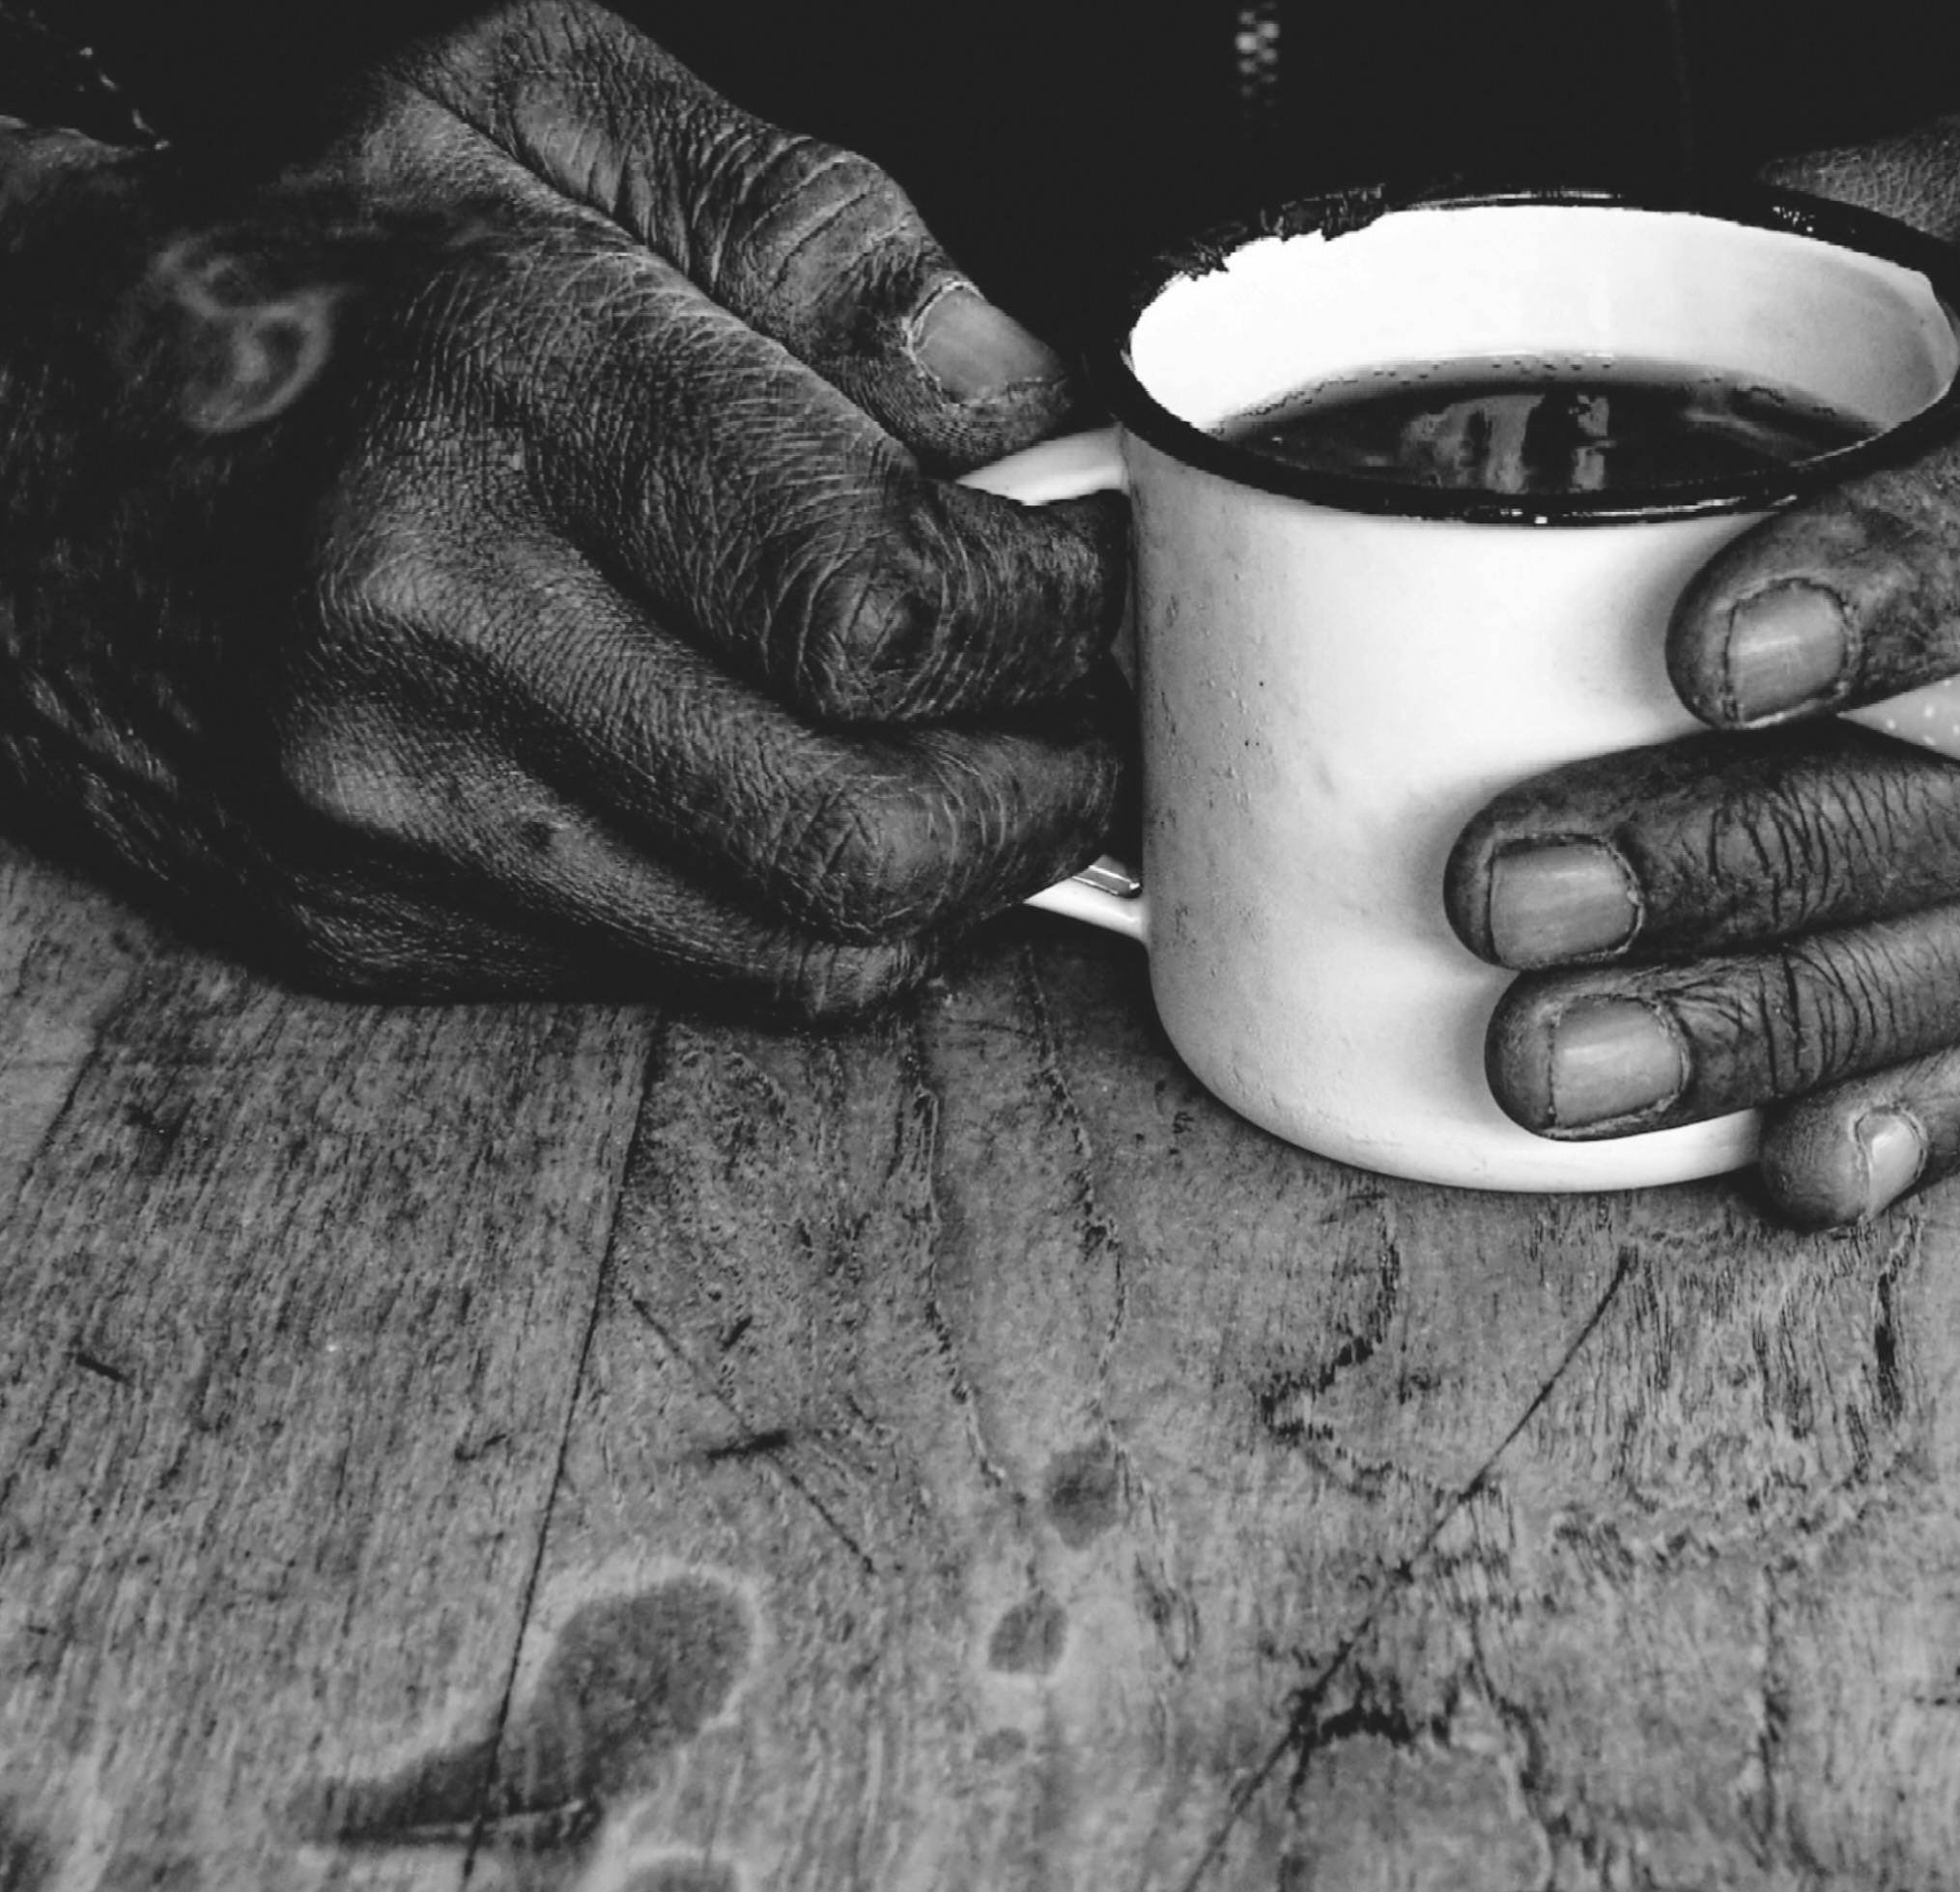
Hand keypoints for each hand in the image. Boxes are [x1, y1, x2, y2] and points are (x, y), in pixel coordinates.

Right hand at [0, 1, 1120, 1015]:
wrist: (32, 451)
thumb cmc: (317, 264)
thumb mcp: (538, 108)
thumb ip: (808, 221)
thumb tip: (1013, 389)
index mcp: (498, 385)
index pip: (879, 595)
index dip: (1061, 609)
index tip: (1111, 572)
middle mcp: (427, 625)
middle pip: (871, 822)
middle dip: (1054, 778)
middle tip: (1104, 703)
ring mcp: (389, 806)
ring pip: (809, 944)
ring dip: (975, 871)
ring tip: (1010, 760)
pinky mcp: (375, 925)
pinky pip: (704, 976)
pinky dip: (836, 916)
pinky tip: (855, 804)